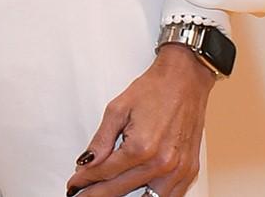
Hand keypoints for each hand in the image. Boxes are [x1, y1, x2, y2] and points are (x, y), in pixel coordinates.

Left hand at [64, 43, 215, 196]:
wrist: (185, 79)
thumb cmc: (155, 89)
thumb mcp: (117, 110)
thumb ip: (100, 141)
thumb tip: (86, 162)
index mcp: (141, 148)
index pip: (105, 173)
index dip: (85, 181)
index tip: (74, 185)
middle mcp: (162, 163)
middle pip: (121, 189)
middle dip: (98, 193)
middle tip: (83, 194)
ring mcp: (179, 169)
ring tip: (107, 193)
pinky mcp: (190, 170)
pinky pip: (170, 196)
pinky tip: (138, 193)